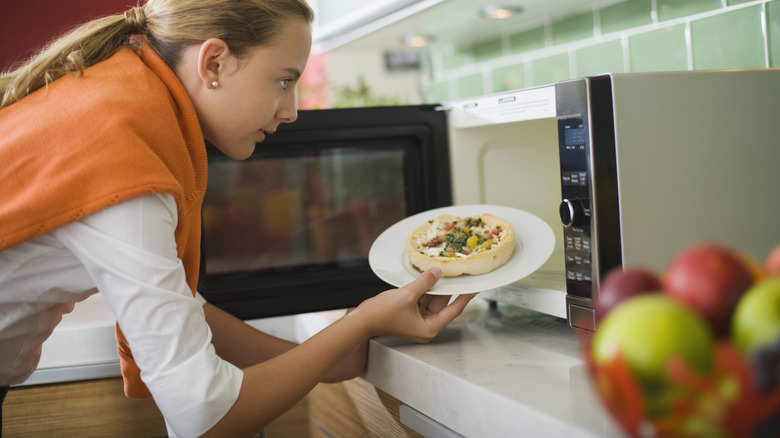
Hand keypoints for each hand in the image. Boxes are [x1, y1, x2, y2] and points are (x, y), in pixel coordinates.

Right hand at [352, 268, 476, 342]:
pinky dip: (425, 288)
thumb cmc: (382, 314)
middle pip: (443, 303)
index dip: (466, 296)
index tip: (476, 287)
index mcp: (430, 327)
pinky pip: (422, 298)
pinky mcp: (410, 313)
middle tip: (460, 273)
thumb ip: (425, 283)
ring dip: (435, 286)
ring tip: (444, 270)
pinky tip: (429, 276)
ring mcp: (418, 319)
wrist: (362, 319)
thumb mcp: (408, 295)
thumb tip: (437, 272)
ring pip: (432, 299)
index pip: (454, 309)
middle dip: (448, 287)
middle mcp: (426, 325)